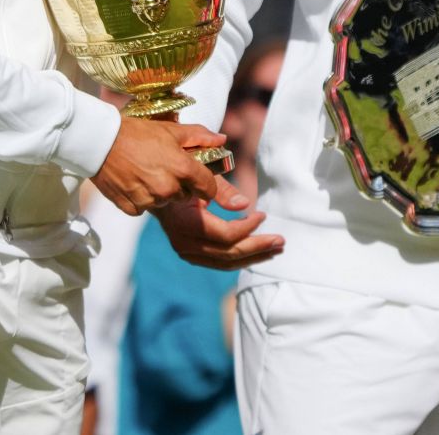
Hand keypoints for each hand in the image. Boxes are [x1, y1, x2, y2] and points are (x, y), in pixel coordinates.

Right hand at [91, 117, 225, 214]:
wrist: (100, 142)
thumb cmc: (137, 133)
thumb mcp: (171, 130)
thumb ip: (200, 136)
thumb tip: (222, 140)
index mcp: (182, 168)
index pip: (208, 188)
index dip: (207, 185)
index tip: (201, 181)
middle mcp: (168, 187)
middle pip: (185, 195)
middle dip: (180, 185)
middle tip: (164, 167)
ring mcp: (149, 199)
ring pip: (165, 201)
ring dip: (160, 191)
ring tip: (146, 171)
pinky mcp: (132, 208)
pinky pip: (144, 208)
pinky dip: (141, 198)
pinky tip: (133, 181)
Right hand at [155, 176, 284, 269]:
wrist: (157, 192)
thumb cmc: (182, 178)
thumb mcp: (200, 176)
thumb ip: (222, 190)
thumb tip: (245, 204)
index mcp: (187, 223)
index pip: (225, 235)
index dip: (248, 228)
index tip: (263, 214)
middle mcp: (184, 244)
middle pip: (228, 254)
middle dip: (258, 248)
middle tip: (281, 241)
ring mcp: (187, 253)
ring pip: (225, 263)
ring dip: (253, 257)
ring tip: (276, 250)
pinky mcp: (192, 255)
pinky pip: (219, 262)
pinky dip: (240, 258)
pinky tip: (258, 252)